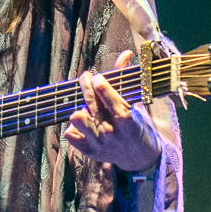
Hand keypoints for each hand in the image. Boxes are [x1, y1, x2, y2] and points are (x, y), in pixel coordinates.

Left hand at [65, 50, 161, 173]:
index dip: (99, 83)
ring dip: (80, 108)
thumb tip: (125, 53)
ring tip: (87, 106)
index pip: (107, 97)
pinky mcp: (89, 152)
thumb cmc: (137, 125)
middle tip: (87, 78)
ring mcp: (99, 144)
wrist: (141, 158)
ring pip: (76, 118)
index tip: (97, 77)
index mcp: (126, 119)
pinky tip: (84, 122)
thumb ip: (125, 78)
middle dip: (86, 86)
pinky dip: (74, 127)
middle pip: (89, 103)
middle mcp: (111, 132)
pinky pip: (69, 134)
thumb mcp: (135, 104)